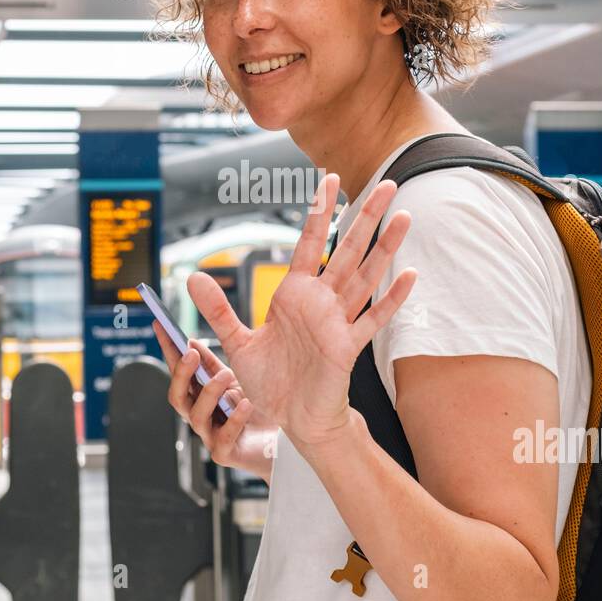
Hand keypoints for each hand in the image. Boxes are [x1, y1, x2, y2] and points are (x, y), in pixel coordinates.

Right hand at [152, 320, 277, 478]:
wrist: (281, 444)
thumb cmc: (257, 411)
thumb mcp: (235, 380)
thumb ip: (212, 364)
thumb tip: (191, 341)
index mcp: (200, 395)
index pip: (178, 370)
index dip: (168, 349)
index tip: (161, 325)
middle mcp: (201, 415)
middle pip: (177, 396)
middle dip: (181, 374)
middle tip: (191, 353)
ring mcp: (211, 435)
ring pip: (196, 416)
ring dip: (209, 392)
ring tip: (227, 375)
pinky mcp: (226, 453)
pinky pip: (224, 437)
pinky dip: (234, 419)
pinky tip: (246, 404)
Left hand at [186, 173, 416, 452]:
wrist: (291, 420)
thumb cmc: (271, 382)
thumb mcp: (237, 342)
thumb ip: (218, 309)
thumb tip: (191, 277)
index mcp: (294, 294)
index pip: (311, 243)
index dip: (320, 212)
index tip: (329, 180)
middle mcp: (321, 302)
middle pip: (347, 250)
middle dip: (365, 217)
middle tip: (386, 184)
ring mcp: (338, 322)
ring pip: (366, 276)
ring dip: (385, 248)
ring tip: (403, 216)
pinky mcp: (348, 347)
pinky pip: (373, 318)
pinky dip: (392, 298)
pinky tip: (410, 274)